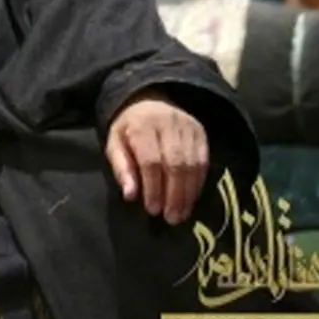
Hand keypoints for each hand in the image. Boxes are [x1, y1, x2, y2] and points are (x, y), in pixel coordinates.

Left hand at [105, 90, 208, 225]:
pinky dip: (198, 183)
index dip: (154, 187)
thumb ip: (121, 168)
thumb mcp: (115, 144)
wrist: (149, 100)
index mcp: (142, 125)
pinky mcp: (201, 132)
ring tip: (181, 214)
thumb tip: (130, 195)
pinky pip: (204, 161)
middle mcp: (168, 123)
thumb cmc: (128, 128)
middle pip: (176, 164)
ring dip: (188, 193)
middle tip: (171, 218)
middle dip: (174, 195)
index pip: (151, 160)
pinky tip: (191, 199)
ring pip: (193, 164)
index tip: (152, 209)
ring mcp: (188, 127)